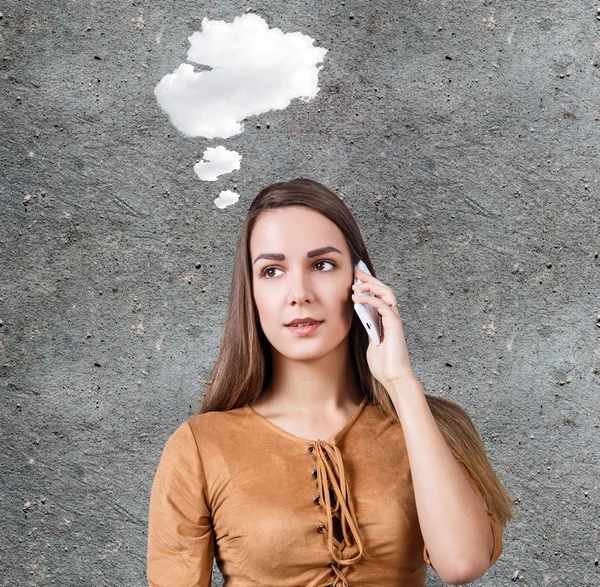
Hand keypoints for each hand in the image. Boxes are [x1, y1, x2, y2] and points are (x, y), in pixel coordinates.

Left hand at [351, 267, 416, 388]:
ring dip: (371, 286)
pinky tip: (357, 298)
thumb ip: (367, 329)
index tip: (356, 278)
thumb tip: (359, 317)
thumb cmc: (382, 365)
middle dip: (370, 279)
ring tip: (355, 284)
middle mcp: (392, 317)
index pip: (379, 296)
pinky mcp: (394, 325)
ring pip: (386, 293)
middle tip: (357, 271)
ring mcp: (394, 320)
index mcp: (385, 321)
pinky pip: (383, 305)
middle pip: (384, 290)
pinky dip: (370, 299)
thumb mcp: (369, 343)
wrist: (393, 378)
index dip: (369, 285)